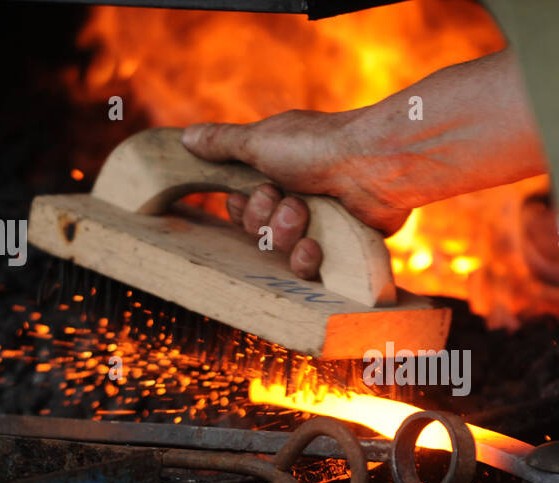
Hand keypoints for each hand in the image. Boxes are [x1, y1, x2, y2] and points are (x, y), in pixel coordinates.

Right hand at [181, 110, 411, 278]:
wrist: (372, 164)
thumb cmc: (317, 146)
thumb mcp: (260, 140)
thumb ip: (223, 143)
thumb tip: (186, 138)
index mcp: (278, 175)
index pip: (241, 208)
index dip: (241, 209)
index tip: (250, 194)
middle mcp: (297, 200)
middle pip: (256, 231)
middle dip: (264, 217)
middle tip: (286, 196)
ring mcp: (320, 226)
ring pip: (278, 250)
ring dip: (285, 231)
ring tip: (305, 211)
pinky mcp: (340, 248)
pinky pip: (308, 269)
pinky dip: (307, 258)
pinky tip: (315, 245)